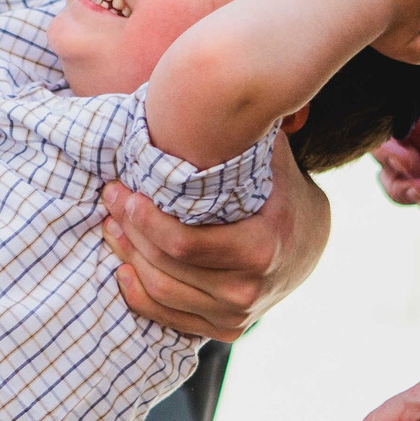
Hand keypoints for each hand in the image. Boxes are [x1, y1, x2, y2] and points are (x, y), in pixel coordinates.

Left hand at [101, 130, 328, 339]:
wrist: (310, 240)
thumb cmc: (280, 189)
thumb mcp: (269, 158)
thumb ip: (244, 130)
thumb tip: (216, 91)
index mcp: (261, 249)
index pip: (183, 245)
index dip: (144, 220)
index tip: (122, 191)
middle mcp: (250, 290)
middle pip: (166, 268)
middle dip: (129, 232)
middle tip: (109, 201)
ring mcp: (237, 315)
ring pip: (162, 293)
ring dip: (128, 258)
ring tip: (111, 226)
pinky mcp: (226, 329)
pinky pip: (169, 318)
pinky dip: (140, 295)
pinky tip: (123, 268)